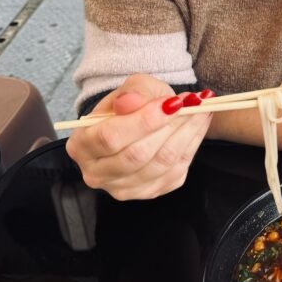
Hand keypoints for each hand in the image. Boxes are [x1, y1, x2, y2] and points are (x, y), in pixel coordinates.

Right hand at [65, 74, 212, 200]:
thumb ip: (132, 93)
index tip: (172, 102)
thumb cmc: (131, 104)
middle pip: (136, 156)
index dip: (143, 121)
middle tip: (192, 104)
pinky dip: (192, 145)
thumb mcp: (131, 88)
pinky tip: (198, 125)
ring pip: (160, 165)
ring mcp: (122, 188)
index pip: (110, 137)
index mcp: (82, 145)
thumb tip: (130, 102)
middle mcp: (96, 173)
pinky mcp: (149, 192)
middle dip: (170, 127)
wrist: (140, 122)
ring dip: (186, 134)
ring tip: (200, 109)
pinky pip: (175, 171)